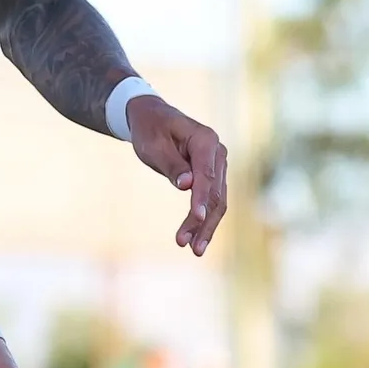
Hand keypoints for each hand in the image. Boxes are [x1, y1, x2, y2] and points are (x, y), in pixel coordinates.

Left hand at [127, 95, 227, 256]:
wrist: (152, 118)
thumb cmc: (149, 130)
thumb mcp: (153, 146)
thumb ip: (171, 165)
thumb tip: (188, 185)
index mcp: (206, 140)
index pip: (206, 175)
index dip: (201, 199)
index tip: (196, 219)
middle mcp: (218, 152)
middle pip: (216, 192)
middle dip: (203, 221)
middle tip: (189, 246)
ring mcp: (218, 164)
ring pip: (217, 201)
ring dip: (205, 226)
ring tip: (193, 249)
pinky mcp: (213, 175)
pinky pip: (212, 200)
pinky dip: (204, 219)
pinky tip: (195, 238)